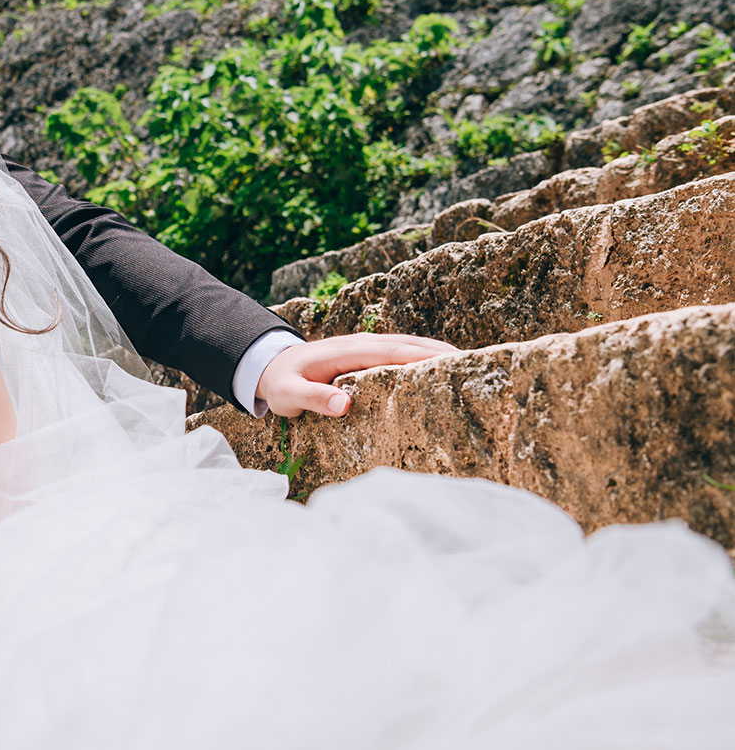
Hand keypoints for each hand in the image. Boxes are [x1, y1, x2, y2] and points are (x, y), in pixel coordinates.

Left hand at [256, 333, 458, 417]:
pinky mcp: (367, 356)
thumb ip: (312, 399)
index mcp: (349, 352)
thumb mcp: (288, 395)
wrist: (267, 367)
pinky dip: (424, 359)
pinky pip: (401, 354)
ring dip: (438, 355)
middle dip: (444, 355)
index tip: (457, 365)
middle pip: (412, 345)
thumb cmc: (280, 383)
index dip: (426, 357)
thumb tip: (343, 405)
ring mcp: (366, 348)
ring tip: (473, 370)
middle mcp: (362, 344)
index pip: (396, 352)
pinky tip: (442, 374)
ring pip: (410, 347)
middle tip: (482, 368)